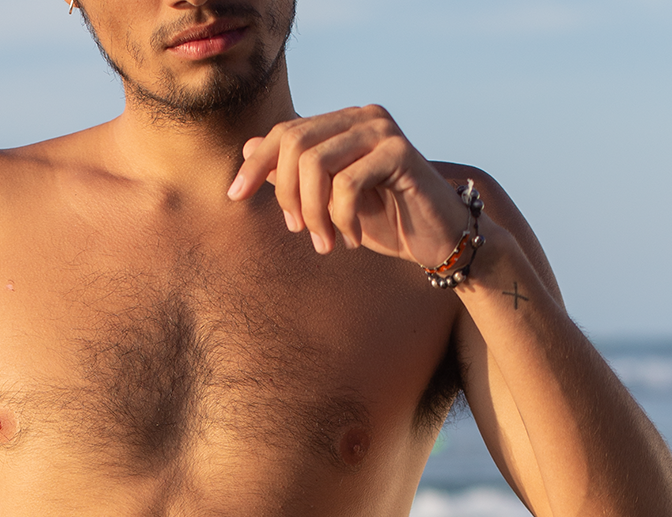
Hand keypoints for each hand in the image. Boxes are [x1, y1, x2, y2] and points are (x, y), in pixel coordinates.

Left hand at [227, 105, 470, 267]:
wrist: (436, 240)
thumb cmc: (384, 221)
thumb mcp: (328, 201)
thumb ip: (294, 175)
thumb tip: (248, 148)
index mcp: (343, 124)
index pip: (285, 132)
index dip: (255, 164)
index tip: (235, 197)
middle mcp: (362, 117)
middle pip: (294, 144)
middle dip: (287, 195)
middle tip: (300, 232)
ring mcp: (382, 130)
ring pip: (316, 164)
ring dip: (314, 214)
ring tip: (327, 243)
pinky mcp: (400, 152)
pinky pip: (347, 183)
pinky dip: (342, 219)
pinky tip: (352, 240)